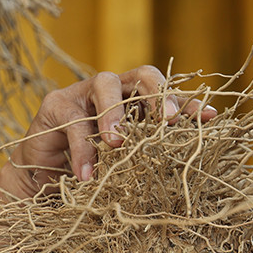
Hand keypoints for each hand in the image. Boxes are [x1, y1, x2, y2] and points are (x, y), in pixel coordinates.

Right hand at [0, 66, 216, 199]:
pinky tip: (88, 174)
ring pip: (105, 86)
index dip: (187, 103)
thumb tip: (193, 157)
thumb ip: (152, 153)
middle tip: (167, 119)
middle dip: (158, 93)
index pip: (168, 95)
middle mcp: (115, 90)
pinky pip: (74, 122)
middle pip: (142, 75)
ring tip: (118, 144)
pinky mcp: (55, 105)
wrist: (45, 178)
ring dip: (115, 114)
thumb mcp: (128, 162)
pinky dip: (83, 150)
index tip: (207, 117)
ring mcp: (84, 93)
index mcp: (138, 102)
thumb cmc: (95, 168)